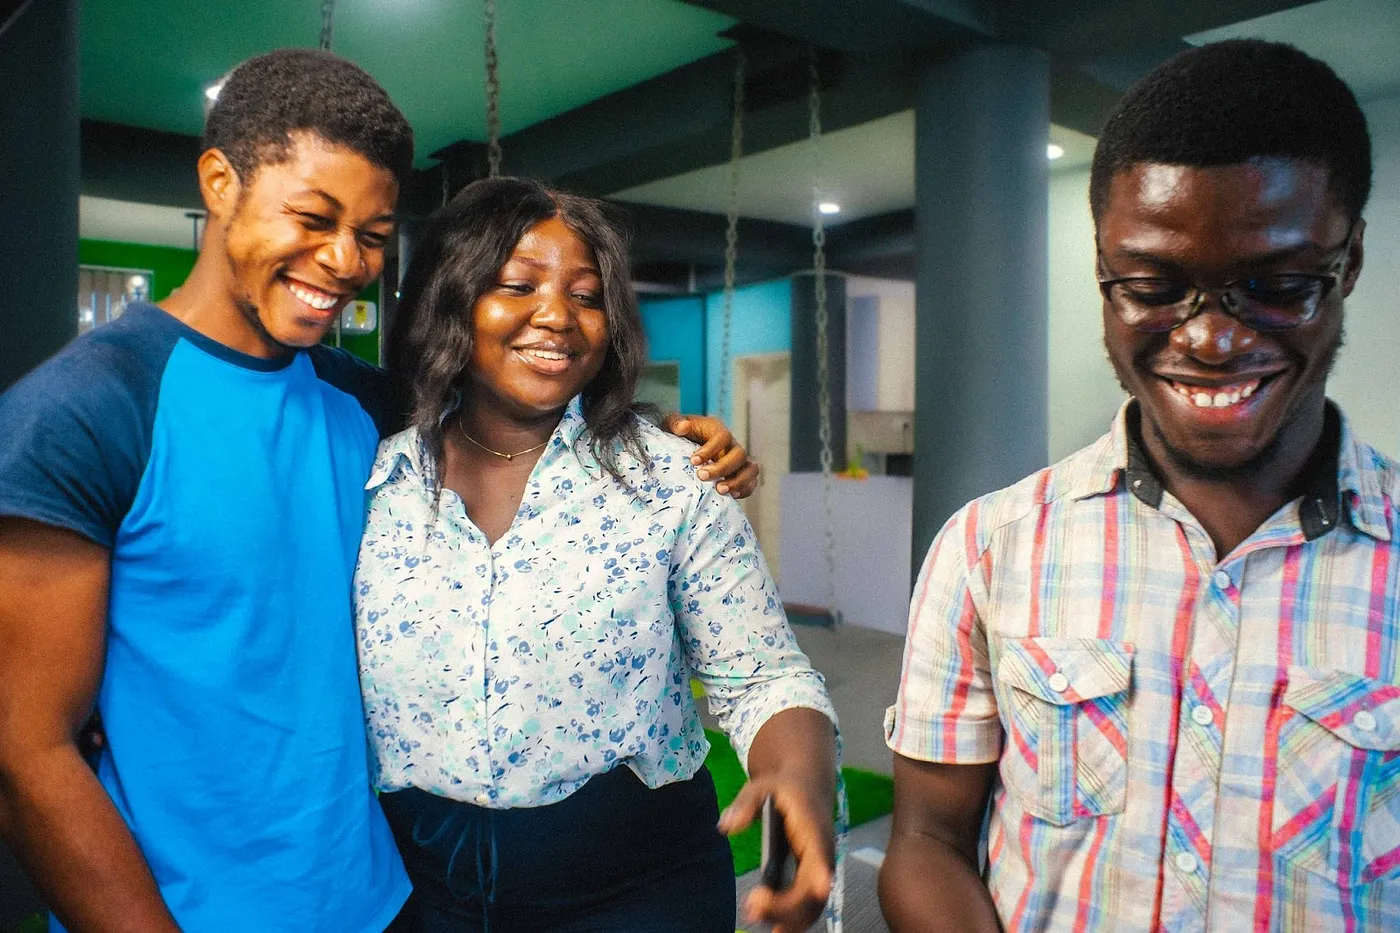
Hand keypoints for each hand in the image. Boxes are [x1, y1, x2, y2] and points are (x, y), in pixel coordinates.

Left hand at [664, 414, 760, 498]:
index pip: (723, 436)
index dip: (711, 449)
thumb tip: (683, 427)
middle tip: (702, 476)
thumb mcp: (672, 424)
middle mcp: (731, 444)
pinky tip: (731, 496)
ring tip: (719, 490)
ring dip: (738, 481)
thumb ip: (675, 423)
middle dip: (722, 468)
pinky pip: (751, 482)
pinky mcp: (740, 474)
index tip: (694, 461)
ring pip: (751, 469)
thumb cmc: (679, 435)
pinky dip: (745, 490)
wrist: (684, 445)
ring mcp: (738, 461)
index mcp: (717, 429)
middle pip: (739, 454)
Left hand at [718, 770, 834, 931]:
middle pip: (814, 889)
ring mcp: (820, 869)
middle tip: (751, 903)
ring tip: (753, 913)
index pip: (820, 851)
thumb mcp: (762, 785)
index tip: (820, 886)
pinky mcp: (813, 879)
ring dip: (788, 918)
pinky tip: (772, 927)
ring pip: (813, 905)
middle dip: (786, 905)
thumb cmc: (784, 789)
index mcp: (813, 828)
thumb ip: (745, 803)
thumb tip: (726, 826)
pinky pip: (809, 906)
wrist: (808, 787)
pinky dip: (793, 920)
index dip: (822, 870)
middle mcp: (823, 853)